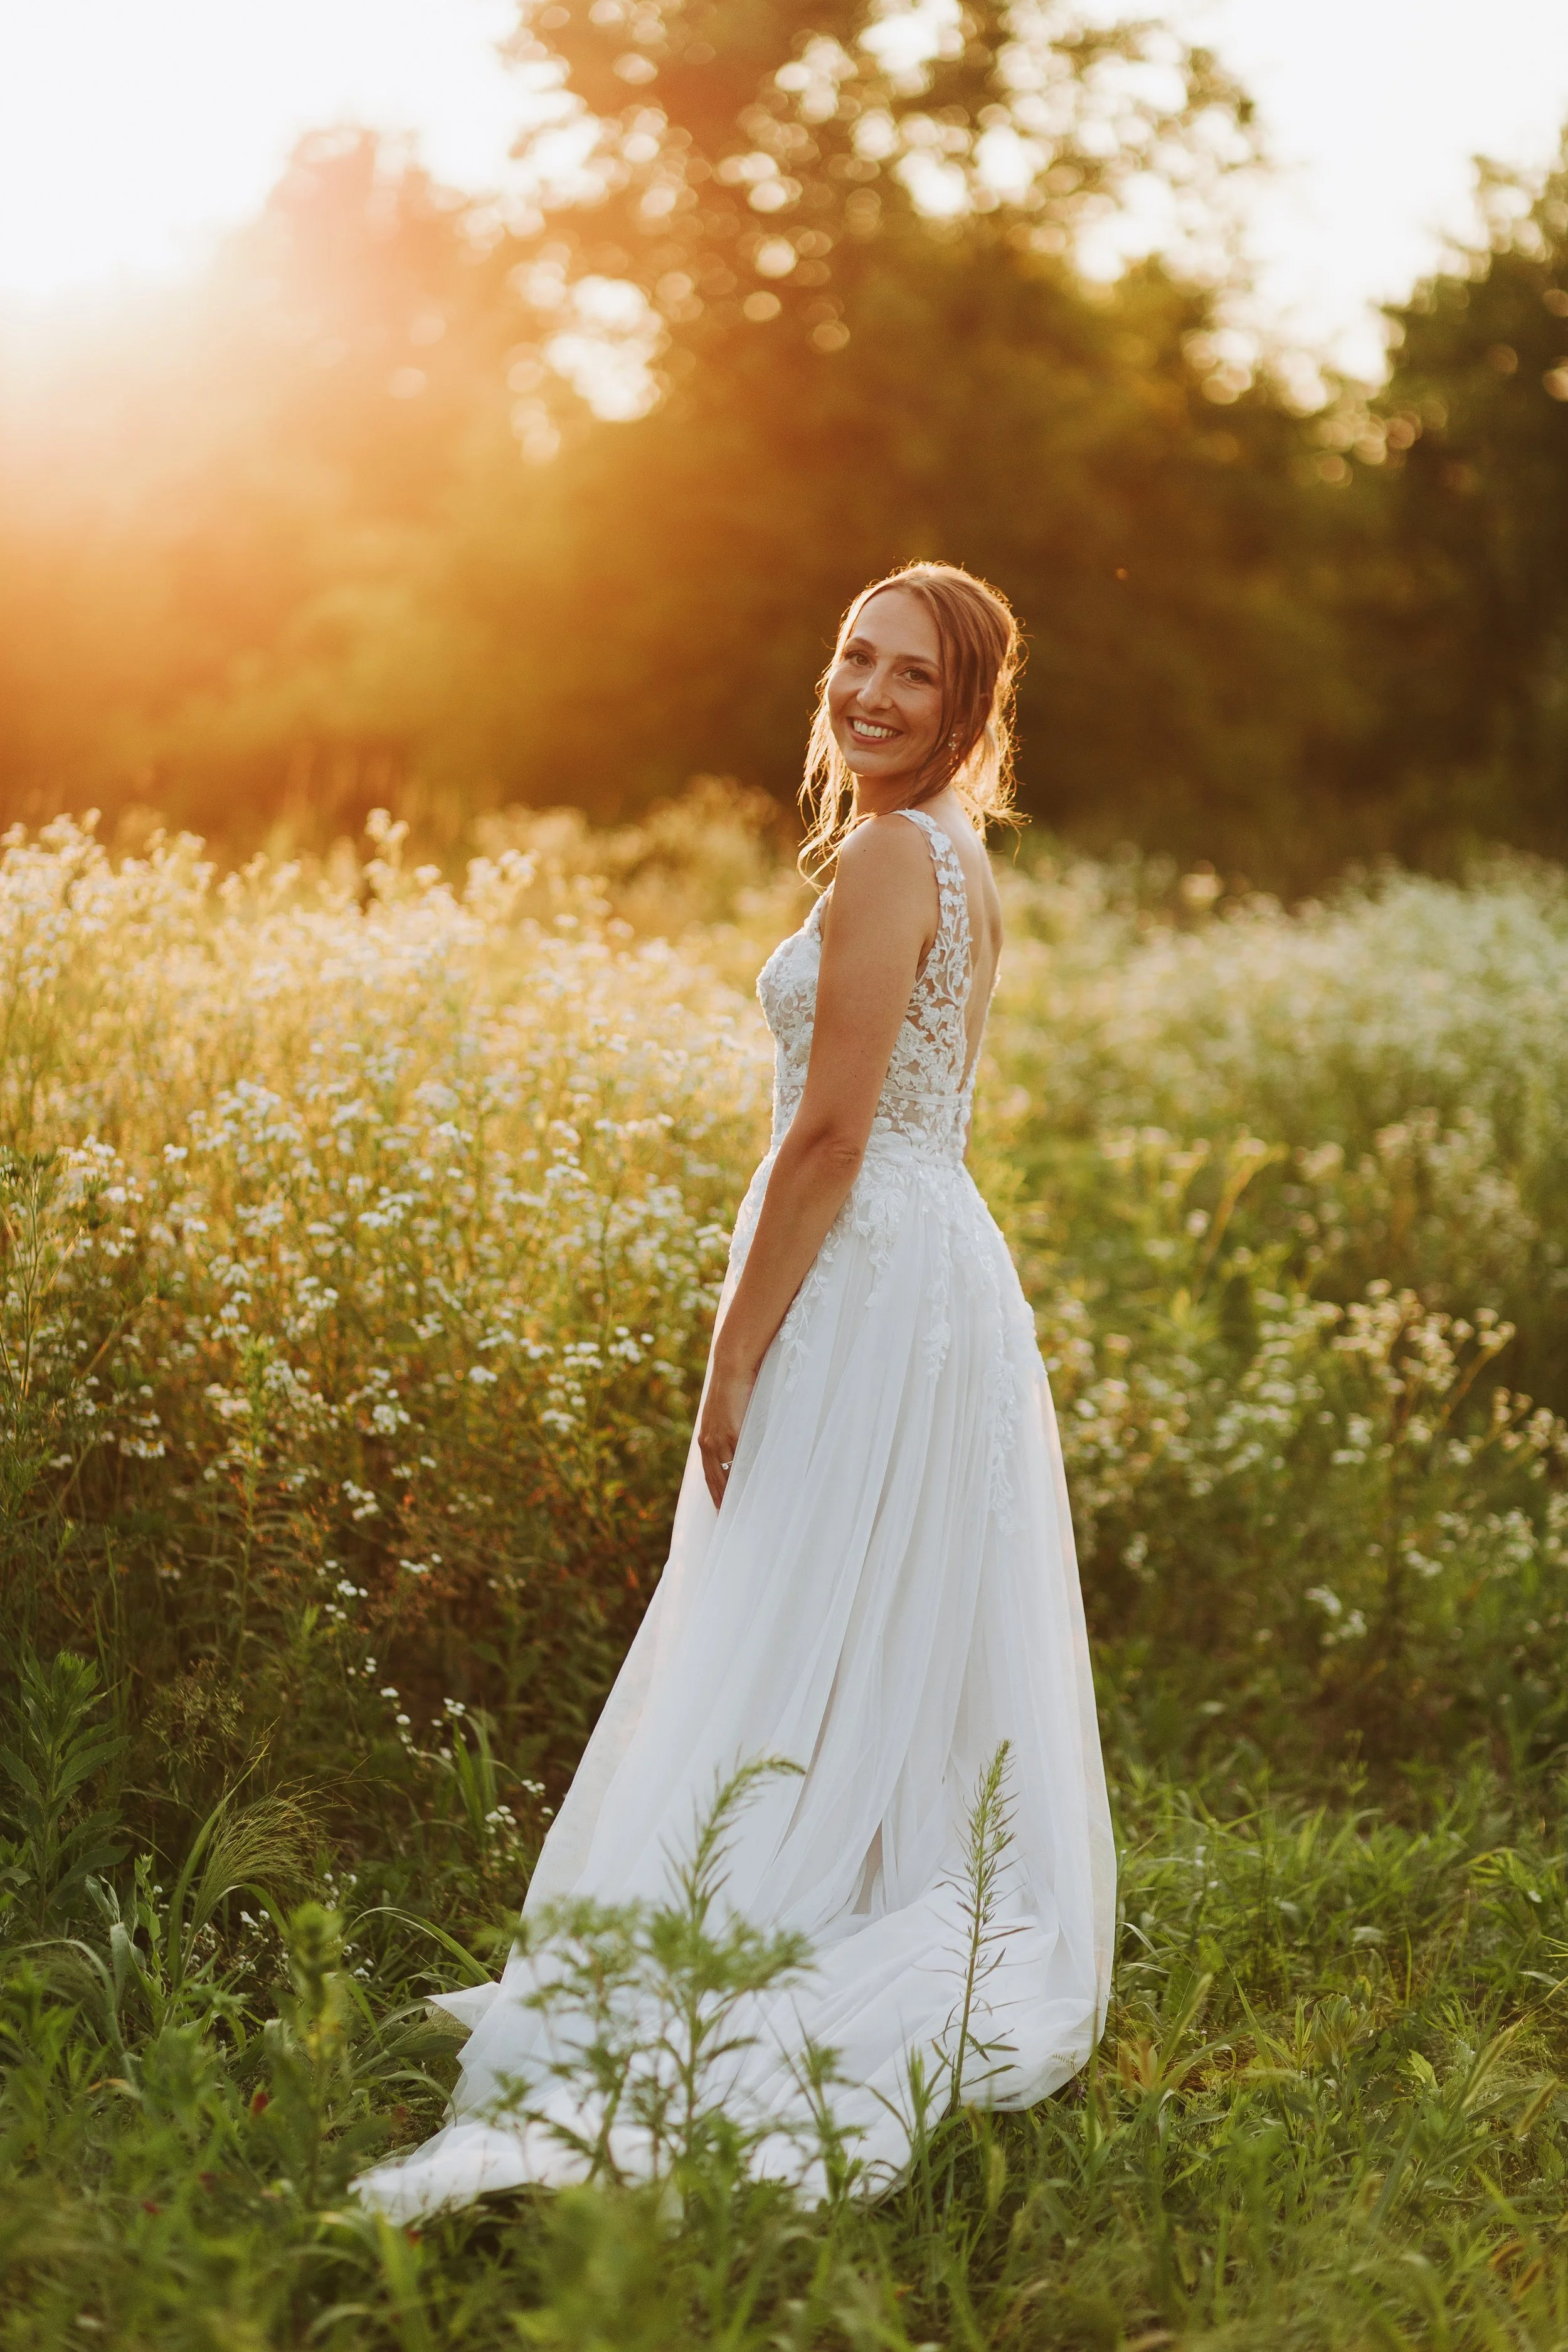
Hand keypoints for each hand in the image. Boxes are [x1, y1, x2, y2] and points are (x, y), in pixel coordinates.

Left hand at [697, 1354, 757, 1510]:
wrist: (732, 1368)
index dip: (715, 1494)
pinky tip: (749, 1488)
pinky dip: (742, 1475)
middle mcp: (708, 1442)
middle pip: (714, 1479)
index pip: (709, 1474)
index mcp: (705, 1440)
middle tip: (728, 1521)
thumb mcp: (728, 1417)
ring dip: (731, 1494)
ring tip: (740, 1512)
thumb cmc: (734, 1390)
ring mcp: (719, 1438)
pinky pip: (737, 1459)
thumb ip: (730, 1435)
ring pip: (724, 1474)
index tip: (721, 1511)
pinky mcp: (731, 1431)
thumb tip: (739, 1452)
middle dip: (721, 1501)